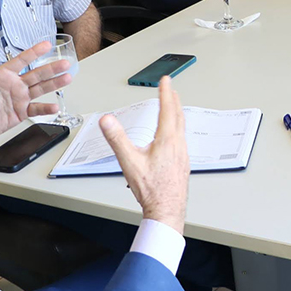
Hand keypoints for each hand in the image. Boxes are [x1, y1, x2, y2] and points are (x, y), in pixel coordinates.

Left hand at [0, 40, 72, 150]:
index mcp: (3, 75)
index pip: (21, 60)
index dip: (33, 52)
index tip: (46, 45)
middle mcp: (14, 85)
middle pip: (37, 74)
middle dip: (51, 68)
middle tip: (65, 62)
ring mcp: (19, 98)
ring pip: (41, 88)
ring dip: (54, 83)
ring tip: (67, 78)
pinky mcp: (21, 112)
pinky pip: (36, 109)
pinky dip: (46, 108)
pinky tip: (54, 105)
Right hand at [99, 77, 188, 231]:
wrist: (167, 210)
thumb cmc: (151, 189)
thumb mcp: (129, 162)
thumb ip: (117, 139)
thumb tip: (107, 120)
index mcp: (167, 140)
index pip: (167, 109)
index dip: (166, 92)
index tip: (166, 80)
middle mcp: (178, 145)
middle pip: (178, 116)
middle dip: (173, 100)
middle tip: (171, 89)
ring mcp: (183, 154)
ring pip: (182, 128)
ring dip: (177, 114)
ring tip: (173, 108)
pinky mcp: (183, 163)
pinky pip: (182, 139)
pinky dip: (178, 128)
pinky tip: (173, 136)